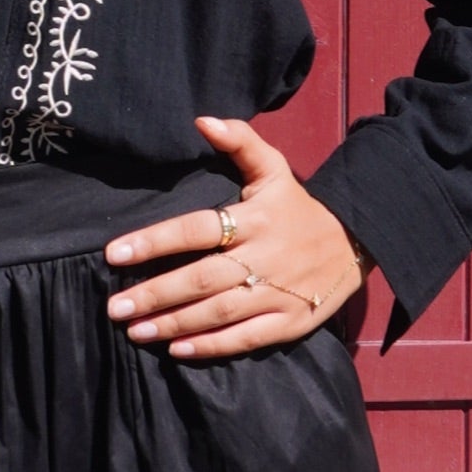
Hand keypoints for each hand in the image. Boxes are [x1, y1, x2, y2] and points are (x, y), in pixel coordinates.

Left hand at [103, 116, 368, 360]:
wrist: (356, 242)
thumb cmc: (300, 207)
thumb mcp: (275, 169)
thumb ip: (240, 142)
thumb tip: (202, 120)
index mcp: (255, 220)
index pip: (197, 229)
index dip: (155, 241)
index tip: (115, 253)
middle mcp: (263, 258)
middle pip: (201, 278)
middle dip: (155, 294)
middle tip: (115, 308)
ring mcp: (277, 293)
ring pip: (218, 313)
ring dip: (174, 324)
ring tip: (136, 330)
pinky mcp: (289, 322)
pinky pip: (246, 339)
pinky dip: (211, 346)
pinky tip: (178, 350)